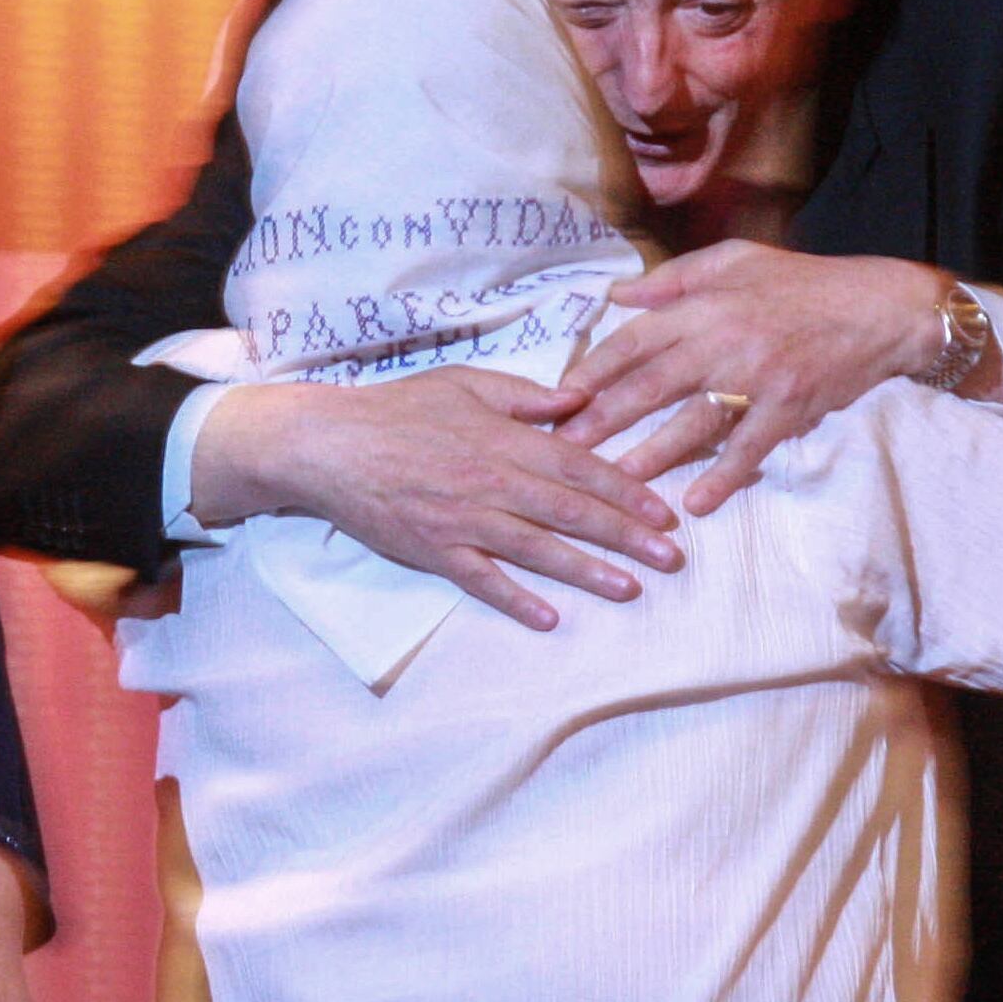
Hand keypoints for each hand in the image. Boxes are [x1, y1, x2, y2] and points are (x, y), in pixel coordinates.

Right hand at [198, 368, 681, 630]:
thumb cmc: (401, 407)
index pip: (582, 468)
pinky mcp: (435, 549)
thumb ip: (527, 396)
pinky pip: (482, 579)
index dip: (628, 491)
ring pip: (538, 549)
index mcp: (508, 440)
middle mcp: (495, 482)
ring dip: (587, 571)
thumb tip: (579, 400)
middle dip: (628, 536)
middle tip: (671, 558)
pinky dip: (516, 600)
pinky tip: (549, 619)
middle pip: (573, 513)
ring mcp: (465, 520)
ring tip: (629, 589)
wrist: (332, 443)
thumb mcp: (468, 383)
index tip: (665, 511)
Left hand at [554, 244, 940, 514]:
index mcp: (704, 304)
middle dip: (602, 420)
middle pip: (650, 385)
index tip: (558, 400)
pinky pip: (750, 446)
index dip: (592, 371)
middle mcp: (724, 340)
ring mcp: (758, 376)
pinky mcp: (791, 406)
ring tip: (613, 484)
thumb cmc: (803, 282)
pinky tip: (696, 504)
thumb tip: (616, 296)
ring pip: (693, 420)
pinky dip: (724, 476)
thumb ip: (673, 279)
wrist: (879, 306)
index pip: (633, 340)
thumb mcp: (734, 260)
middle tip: (564, 452)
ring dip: (651, 455)